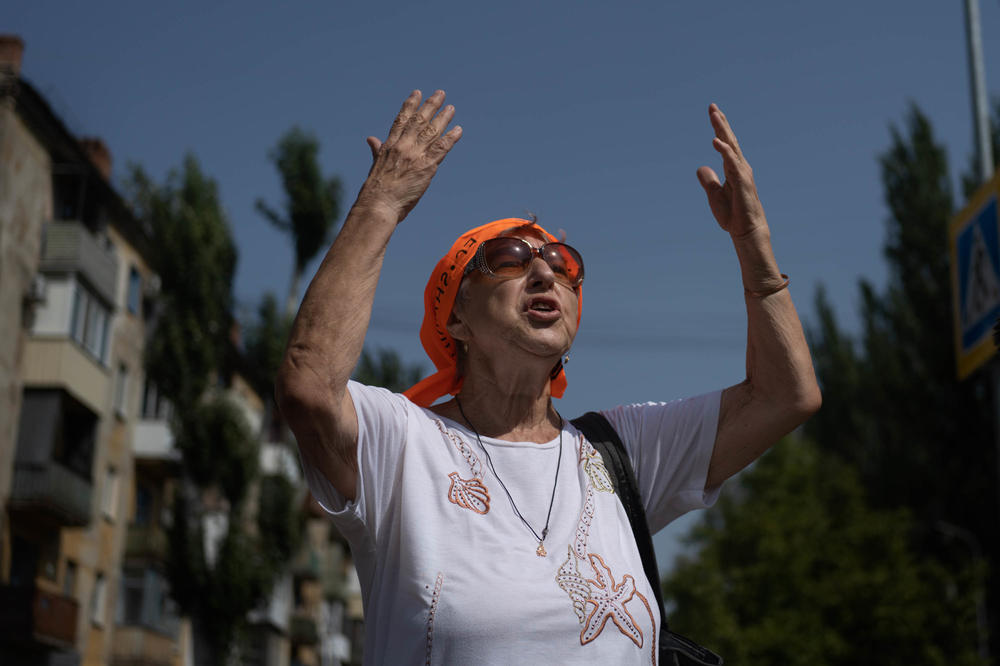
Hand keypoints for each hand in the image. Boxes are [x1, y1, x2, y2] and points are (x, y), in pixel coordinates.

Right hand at [358, 90, 461, 222]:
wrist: (378, 204)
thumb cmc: (375, 190)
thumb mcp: (375, 164)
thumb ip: (377, 150)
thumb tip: (371, 139)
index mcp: (389, 145)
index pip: (401, 120)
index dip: (410, 105)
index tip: (417, 93)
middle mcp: (402, 146)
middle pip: (419, 121)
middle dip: (430, 105)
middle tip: (440, 93)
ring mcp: (414, 155)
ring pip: (431, 131)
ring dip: (443, 118)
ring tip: (451, 108)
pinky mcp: (426, 166)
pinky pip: (441, 149)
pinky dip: (451, 138)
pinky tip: (458, 130)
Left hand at [696, 104, 766, 238]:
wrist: (746, 230)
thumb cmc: (733, 214)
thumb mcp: (714, 195)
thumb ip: (708, 180)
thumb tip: (701, 168)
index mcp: (732, 169)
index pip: (725, 144)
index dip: (719, 128)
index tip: (712, 112)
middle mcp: (739, 167)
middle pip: (729, 140)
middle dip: (721, 123)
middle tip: (712, 107)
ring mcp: (742, 173)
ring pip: (731, 147)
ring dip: (722, 130)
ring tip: (714, 116)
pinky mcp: (742, 181)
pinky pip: (732, 162)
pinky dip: (724, 151)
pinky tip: (715, 141)